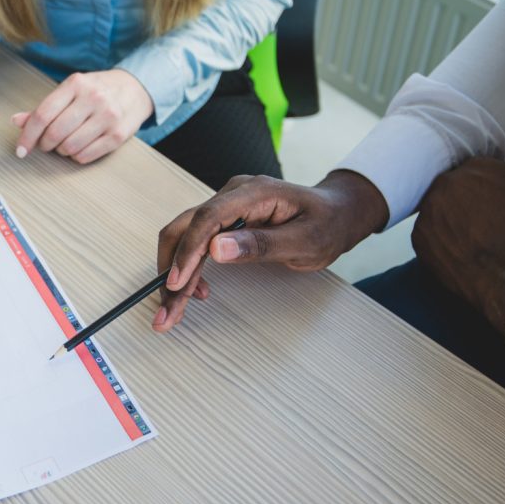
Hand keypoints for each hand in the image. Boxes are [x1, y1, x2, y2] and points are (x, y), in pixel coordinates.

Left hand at [11, 70, 152, 163]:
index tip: (21, 150)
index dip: (28, 136)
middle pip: (55, 133)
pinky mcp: (118, 135)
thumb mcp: (70, 91)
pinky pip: (85, 156)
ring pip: (69, 148)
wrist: (134, 89)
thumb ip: (44, 107)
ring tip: (66, 143)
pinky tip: (79, 147)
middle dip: (45, 144)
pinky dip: (76, 157)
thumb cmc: (96, 91)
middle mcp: (93, 98)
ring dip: (61, 151)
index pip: (43, 114)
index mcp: (75, 84)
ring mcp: (108, 117)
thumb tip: (16, 121)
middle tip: (47, 144)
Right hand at [153, 170, 388, 331]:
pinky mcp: (224, 221)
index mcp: (254, 193)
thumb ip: (262, 244)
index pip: (207, 218)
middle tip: (167, 309)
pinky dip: (189, 269)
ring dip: (175, 274)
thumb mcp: (305, 241)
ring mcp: (226, 206)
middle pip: (185, 227)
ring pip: (186, 238)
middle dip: (171, 269)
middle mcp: (233, 194)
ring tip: (173, 310)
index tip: (177, 283)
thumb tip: (216, 248)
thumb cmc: (327, 225)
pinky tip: (196, 291)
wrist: (338, 213)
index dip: (188, 251)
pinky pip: (197, 242)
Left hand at [412, 154, 504, 333]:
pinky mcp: (418, 238)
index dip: (488, 185)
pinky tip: (461, 249)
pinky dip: (440, 239)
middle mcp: (446, 184)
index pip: (476, 168)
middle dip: (465, 198)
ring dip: (450, 217)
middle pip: (452, 186)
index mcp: (476, 167)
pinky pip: (428, 232)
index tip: (497, 201)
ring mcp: (428, 212)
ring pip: (437, 208)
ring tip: (474, 236)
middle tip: (484, 220)